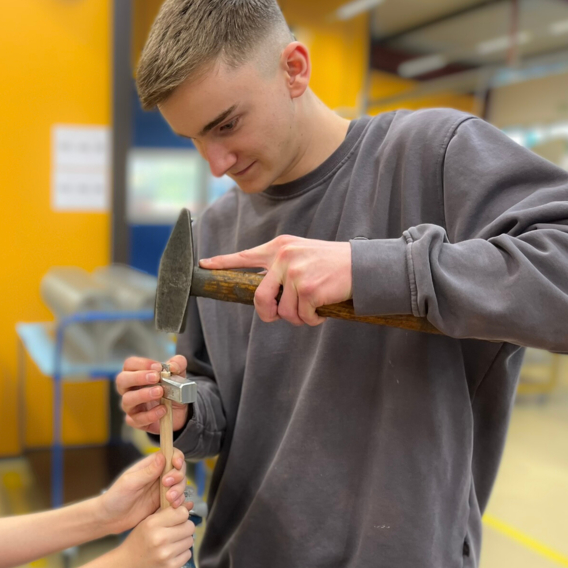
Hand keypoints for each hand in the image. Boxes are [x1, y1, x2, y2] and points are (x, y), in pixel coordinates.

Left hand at [98, 450, 192, 533]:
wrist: (110, 519)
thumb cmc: (115, 497)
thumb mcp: (130, 483)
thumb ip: (147, 472)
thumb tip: (162, 456)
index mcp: (149, 466)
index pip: (169, 454)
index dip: (177, 457)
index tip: (177, 464)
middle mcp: (157, 476)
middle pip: (178, 470)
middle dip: (178, 477)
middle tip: (167, 485)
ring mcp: (161, 490)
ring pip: (180, 485)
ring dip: (179, 491)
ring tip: (169, 499)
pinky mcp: (163, 503)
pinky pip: (178, 500)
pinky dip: (179, 502)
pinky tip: (172, 506)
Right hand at [114, 505, 193, 567]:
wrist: (128, 565)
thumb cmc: (138, 540)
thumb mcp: (146, 522)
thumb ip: (165, 512)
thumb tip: (189, 505)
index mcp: (152, 523)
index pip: (182, 513)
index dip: (181, 514)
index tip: (177, 518)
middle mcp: (160, 538)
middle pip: (190, 527)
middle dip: (185, 527)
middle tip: (176, 531)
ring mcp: (166, 554)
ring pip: (190, 540)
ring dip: (184, 540)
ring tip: (172, 543)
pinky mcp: (171, 567)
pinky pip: (188, 554)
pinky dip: (182, 553)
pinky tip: (172, 553)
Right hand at [116, 355, 189, 433]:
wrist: (180, 411)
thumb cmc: (172, 389)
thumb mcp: (178, 374)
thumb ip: (178, 364)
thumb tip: (172, 367)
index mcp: (134, 374)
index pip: (130, 364)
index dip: (142, 364)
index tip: (158, 367)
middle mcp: (128, 389)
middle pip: (122, 380)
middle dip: (138, 377)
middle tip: (156, 377)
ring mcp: (130, 406)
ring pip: (127, 400)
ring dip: (143, 395)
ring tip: (160, 392)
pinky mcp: (136, 421)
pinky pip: (137, 419)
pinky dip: (151, 415)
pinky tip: (163, 409)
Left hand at [200, 237, 351, 325]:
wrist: (363, 265)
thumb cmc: (331, 264)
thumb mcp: (301, 255)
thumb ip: (279, 268)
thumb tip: (262, 293)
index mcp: (279, 248)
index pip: (244, 256)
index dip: (222, 262)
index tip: (203, 265)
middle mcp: (283, 258)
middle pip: (259, 299)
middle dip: (270, 313)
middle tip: (281, 315)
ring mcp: (295, 273)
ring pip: (284, 312)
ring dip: (299, 317)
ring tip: (313, 305)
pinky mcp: (309, 289)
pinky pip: (303, 317)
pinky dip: (313, 319)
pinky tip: (323, 307)